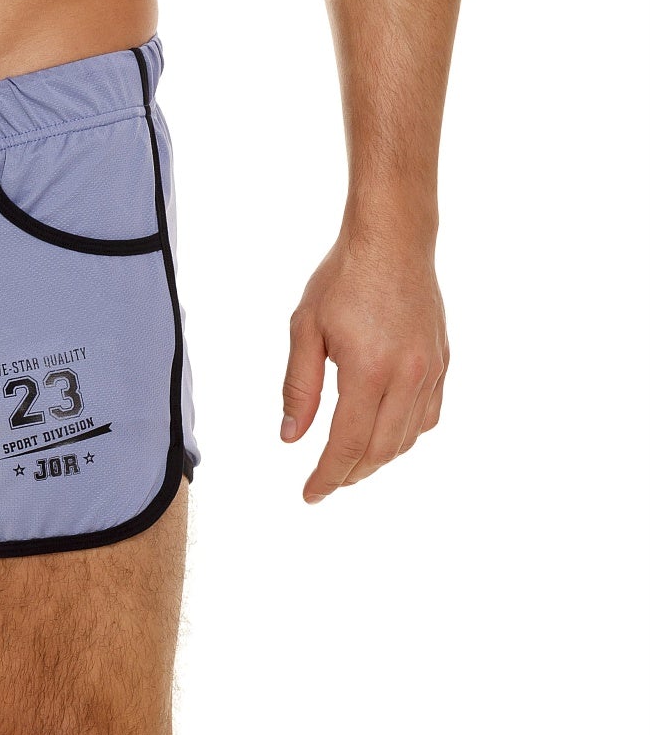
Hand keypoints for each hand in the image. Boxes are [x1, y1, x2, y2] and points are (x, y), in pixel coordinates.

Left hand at [281, 225, 447, 501]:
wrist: (392, 240)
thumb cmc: (343, 278)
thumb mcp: (306, 328)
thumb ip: (298, 388)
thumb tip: (291, 438)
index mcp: (369, 371)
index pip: (348, 444)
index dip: (328, 475)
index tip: (310, 494)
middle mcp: (408, 378)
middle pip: (380, 450)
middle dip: (351, 473)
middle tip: (326, 482)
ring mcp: (431, 372)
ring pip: (407, 438)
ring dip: (378, 457)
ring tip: (350, 461)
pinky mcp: (443, 362)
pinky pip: (428, 416)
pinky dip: (405, 435)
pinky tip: (385, 432)